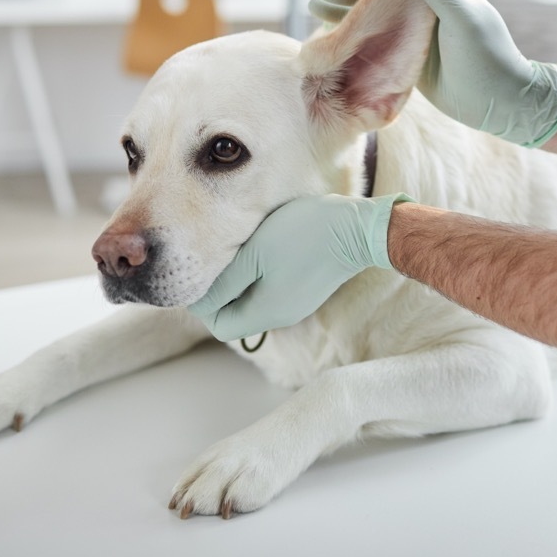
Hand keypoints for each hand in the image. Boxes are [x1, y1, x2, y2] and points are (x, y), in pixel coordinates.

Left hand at [188, 193, 409, 341]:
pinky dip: (259, 276)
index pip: (220, 327)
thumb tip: (197, 302)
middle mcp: (281, 316)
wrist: (358, 228)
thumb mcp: (255, 254)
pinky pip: (272, 290)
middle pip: (237, 316)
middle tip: (216, 258)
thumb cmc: (304, 236)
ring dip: (240, 282)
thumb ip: (224, 282)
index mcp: (266, 313)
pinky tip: (262, 250)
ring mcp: (296, 303)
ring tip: (239, 251)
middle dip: (220, 292)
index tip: (201, 274)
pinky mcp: (306, 289)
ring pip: (254, 301)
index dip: (203, 305)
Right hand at [309, 0, 556, 146]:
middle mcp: (430, 14)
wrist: (501, 103)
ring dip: (347, 18)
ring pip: (376, 24)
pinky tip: (337, 41)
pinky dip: (358, 43)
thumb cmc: (487, 56)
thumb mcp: (461, 16)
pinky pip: (380, 48)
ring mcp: (420, 40)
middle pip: (382, 1)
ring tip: (315, 12)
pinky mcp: (414, 64)